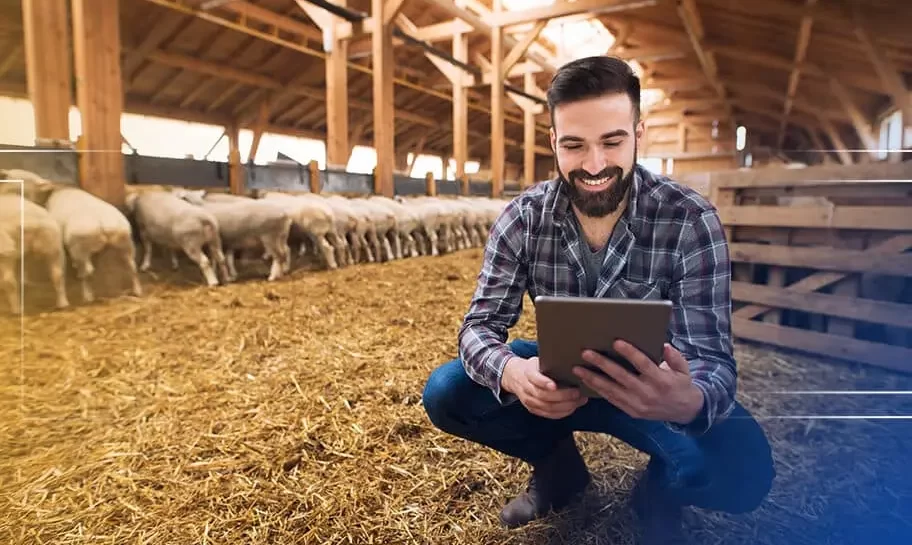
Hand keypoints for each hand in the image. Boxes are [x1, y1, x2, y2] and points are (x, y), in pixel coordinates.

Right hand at [502, 356, 587, 419]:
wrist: (515, 376)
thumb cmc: (534, 367)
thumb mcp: (538, 360)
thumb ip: (551, 364)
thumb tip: (574, 363)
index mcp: (527, 373)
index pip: (534, 379)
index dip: (544, 382)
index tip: (555, 385)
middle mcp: (526, 388)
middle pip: (543, 396)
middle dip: (563, 396)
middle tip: (578, 392)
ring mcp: (529, 401)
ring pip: (548, 407)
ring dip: (566, 405)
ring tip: (580, 400)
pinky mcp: (533, 409)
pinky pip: (549, 414)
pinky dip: (563, 412)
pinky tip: (573, 407)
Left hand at [572, 341, 703, 424]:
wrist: (685, 412)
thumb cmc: (681, 384)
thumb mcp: (684, 369)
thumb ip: (674, 357)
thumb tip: (663, 345)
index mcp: (661, 380)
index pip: (643, 364)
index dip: (629, 353)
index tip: (616, 342)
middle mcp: (648, 393)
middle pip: (621, 376)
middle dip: (602, 364)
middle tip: (586, 353)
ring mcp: (638, 404)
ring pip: (611, 390)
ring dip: (593, 379)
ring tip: (577, 368)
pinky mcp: (632, 412)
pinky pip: (612, 400)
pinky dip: (598, 390)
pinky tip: (586, 381)